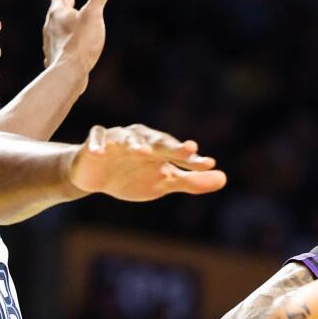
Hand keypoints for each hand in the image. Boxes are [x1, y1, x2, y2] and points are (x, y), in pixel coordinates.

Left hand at [43, 0, 110, 76]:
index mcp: (59, 12)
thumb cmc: (82, 42)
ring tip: (69, 20)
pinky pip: (58, 45)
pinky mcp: (53, 57)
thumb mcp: (94, 15)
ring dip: (63, 21)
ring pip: (56, 27)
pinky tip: (65, 46)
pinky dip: (63, 40)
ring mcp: (50, 42)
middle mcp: (50, 25)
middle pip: (57, 9)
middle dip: (63, 2)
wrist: (68, 73)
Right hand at [70, 124, 225, 200]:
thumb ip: (191, 180)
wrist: (96, 177)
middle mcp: (140, 140)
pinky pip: (96, 140)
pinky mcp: (94, 144)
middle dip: (170, 146)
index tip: (208, 164)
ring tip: (143, 153)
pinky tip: (100, 152)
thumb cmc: (133, 176)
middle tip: (186, 151)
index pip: (178, 152)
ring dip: (135, 144)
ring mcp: (117, 140)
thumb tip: (223, 178)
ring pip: (126, 137)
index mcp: (158, 149)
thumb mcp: (164, 181)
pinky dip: (97, 145)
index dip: (192, 158)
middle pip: (156, 141)